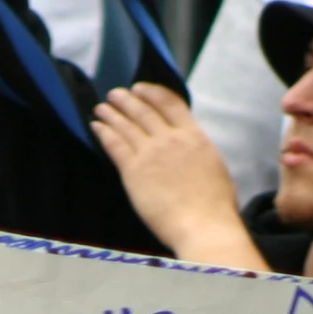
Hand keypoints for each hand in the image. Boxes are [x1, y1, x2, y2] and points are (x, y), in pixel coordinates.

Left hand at [93, 84, 269, 270]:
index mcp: (194, 136)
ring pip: (126, 125)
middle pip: (144, 111)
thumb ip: (198, 151)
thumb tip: (191, 148)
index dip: (153, 93)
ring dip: (112, 113)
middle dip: (127, 100)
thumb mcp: (215, 167)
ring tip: (101, 107)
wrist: (203, 225)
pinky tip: (96, 127)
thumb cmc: (215, 206)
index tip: (141, 89)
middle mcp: (171, 139)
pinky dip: (104, 133)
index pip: (171, 104)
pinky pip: (115, 145)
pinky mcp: (134, 171)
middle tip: (116, 94)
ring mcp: (150, 154)